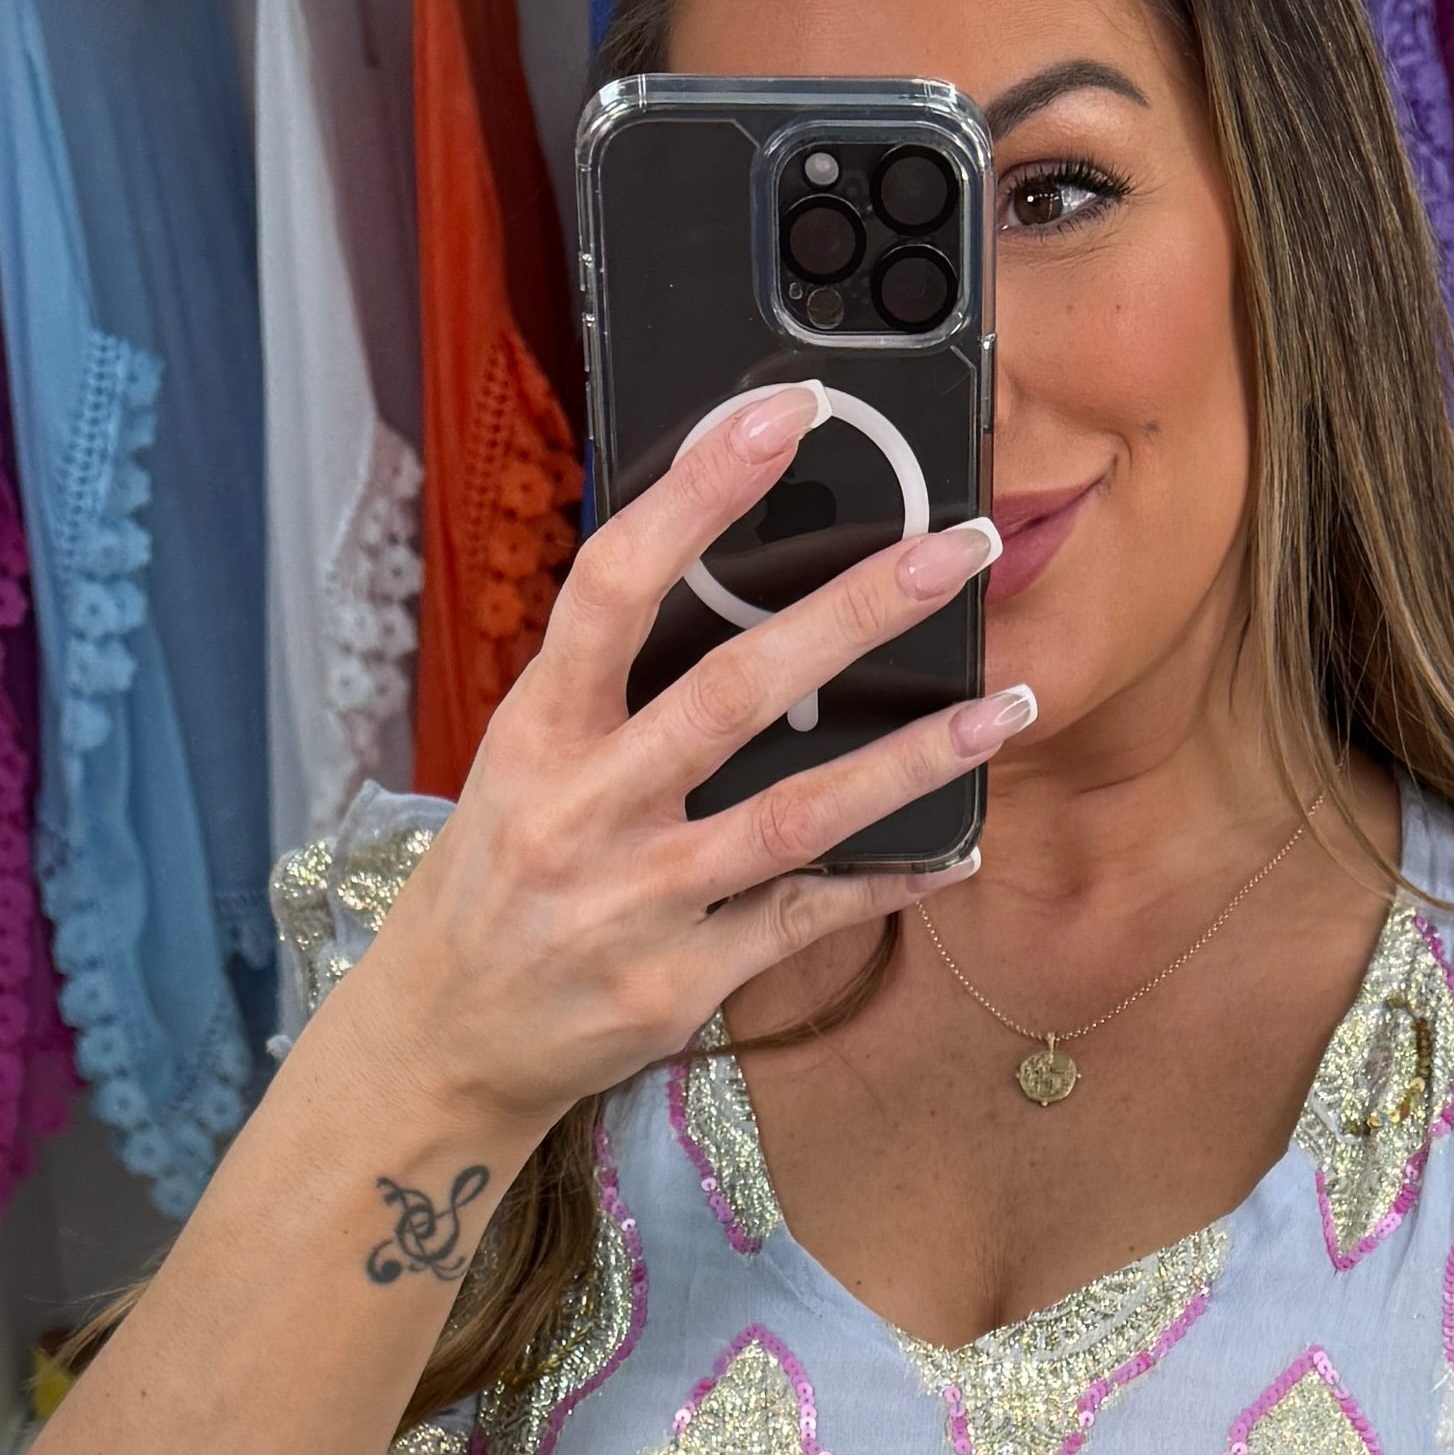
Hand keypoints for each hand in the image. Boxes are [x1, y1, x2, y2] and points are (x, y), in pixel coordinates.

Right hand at [355, 383, 1020, 1158]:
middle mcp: (585, 810)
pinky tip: (955, 848)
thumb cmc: (497, 879)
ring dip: (915, 757)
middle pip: (734, 690)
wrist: (445, 1038)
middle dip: (854, 611)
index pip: (614, 583)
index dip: (698, 492)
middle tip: (954, 550)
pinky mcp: (681, 982)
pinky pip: (806, 921)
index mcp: (538, 730)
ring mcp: (637, 902)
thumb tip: (721, 574)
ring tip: (1008, 705)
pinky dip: (888, 883)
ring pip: (797, 815)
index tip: (781, 416)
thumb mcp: (523, 762)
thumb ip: (609, 685)